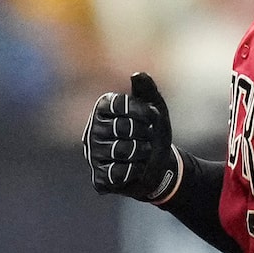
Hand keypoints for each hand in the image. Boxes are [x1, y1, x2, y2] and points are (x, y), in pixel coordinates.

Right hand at [87, 71, 179, 200]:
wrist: (161, 167)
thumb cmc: (154, 133)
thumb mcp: (156, 108)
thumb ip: (147, 90)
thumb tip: (137, 74)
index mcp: (102, 108)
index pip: (122, 105)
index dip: (143, 113)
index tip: (151, 118)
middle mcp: (92, 130)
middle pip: (123, 128)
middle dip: (145, 134)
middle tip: (147, 138)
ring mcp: (92, 155)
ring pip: (122, 151)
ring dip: (142, 153)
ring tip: (142, 153)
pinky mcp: (98, 178)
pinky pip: (118, 173)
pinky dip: (135, 171)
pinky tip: (135, 169)